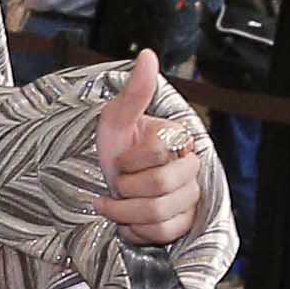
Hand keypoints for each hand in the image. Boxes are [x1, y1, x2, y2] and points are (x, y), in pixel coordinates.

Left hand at [91, 54, 211, 243]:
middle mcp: (190, 169)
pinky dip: (137, 231)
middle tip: (114, 183)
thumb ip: (135, 92)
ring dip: (125, 212)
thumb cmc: (110, 148)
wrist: (100, 183)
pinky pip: (164, 233)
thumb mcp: (116, 118)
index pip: (158, 154)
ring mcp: (189, 198)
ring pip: (160, 213)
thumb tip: (148, 55)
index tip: (119, 159)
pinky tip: (126, 222)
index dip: (129, 161)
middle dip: (125, 188)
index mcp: (179, 140)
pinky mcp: (183, 224)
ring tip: (113, 204)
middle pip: (161, 187)